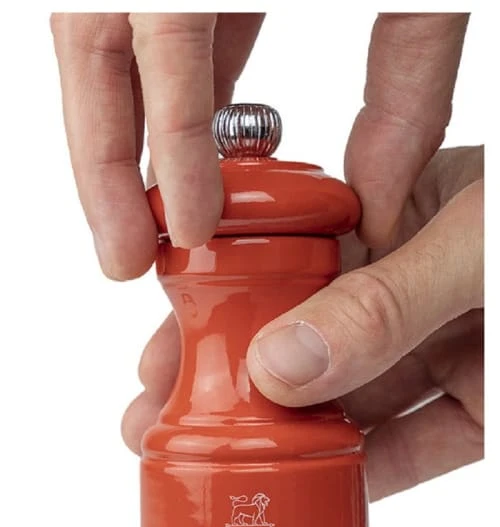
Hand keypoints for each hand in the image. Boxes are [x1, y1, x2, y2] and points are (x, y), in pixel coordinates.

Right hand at [52, 13, 468, 269]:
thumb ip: (408, 81)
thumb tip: (377, 200)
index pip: (162, 32)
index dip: (172, 141)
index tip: (188, 226)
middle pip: (94, 45)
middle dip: (105, 164)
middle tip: (124, 258)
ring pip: (105, 44)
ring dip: (120, 143)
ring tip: (137, 228)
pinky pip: (154, 30)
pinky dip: (165, 100)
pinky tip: (183, 155)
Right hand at [122, 146, 483, 500]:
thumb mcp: (482, 248)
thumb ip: (386, 301)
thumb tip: (277, 360)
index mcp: (412, 214)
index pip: (300, 252)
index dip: (232, 291)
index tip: (175, 328)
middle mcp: (419, 284)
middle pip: (309, 332)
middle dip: (237, 369)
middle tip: (165, 402)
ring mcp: (448, 349)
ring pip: (350, 396)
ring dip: (284, 429)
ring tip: (211, 452)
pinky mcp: (479, 412)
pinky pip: (412, 448)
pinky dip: (361, 471)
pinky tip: (305, 484)